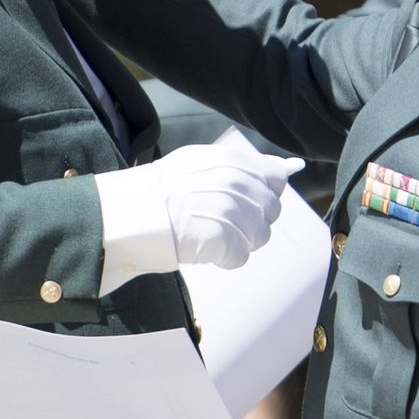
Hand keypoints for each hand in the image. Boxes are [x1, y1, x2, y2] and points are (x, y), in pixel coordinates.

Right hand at [96, 145, 303, 292]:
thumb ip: (246, 165)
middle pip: (271, 211)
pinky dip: (225, 259)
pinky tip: (204, 249)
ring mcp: (230, 210)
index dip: (263, 194)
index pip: (275, 178)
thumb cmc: (162, 190)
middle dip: (251, 221)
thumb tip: (289, 167)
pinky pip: (241, 257)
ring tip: (209, 235)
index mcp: (233, 160)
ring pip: (260, 236)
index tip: (243, 201)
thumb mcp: (201, 162)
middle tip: (219, 221)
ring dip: (239, 241)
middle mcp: (236, 182)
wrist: (129, 212)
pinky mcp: (221, 238)